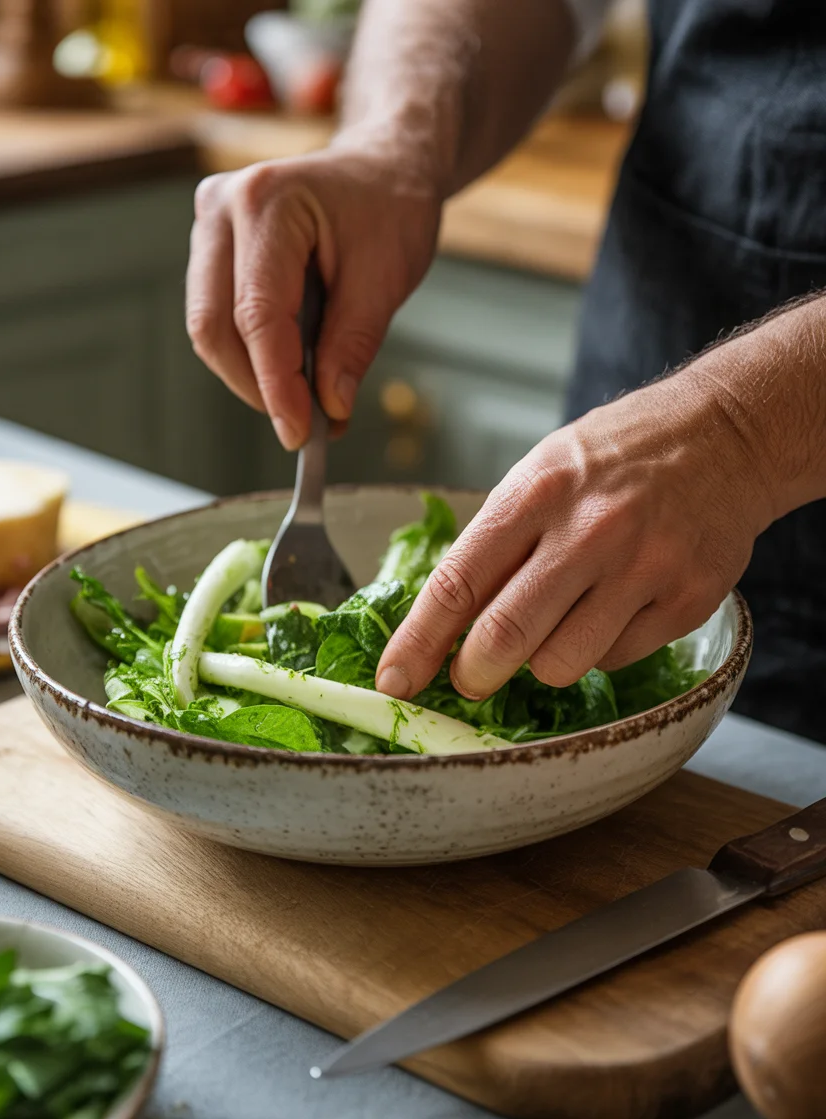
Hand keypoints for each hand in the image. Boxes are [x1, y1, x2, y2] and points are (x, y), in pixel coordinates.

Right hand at [186, 145, 440, 449]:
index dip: (276, 383)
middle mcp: (222, 206)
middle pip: (213, 325)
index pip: (258, 314)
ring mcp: (209, 225)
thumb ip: (353, 344)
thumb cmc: (389, 206)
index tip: (299, 433)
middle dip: (256, 385)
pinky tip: (291, 368)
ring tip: (306, 397)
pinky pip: (217, 316)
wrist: (382, 167)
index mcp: (267, 201)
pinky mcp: (212, 248)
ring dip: (252, 374)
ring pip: (209, 326)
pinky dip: (252, 354)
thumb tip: (328, 406)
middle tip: (303, 424)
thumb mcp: (387, 276)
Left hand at [376, 371, 775, 700]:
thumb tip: (445, 621)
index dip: (417, 642)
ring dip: (542, 661)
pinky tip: (614, 605)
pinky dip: (599, 647)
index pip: (458, 582)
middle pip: (504, 637)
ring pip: (560, 664)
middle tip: (471, 676)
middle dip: (473, 673)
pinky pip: (615, 658)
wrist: (726, 435)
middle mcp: (589, 531)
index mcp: (535, 493)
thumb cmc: (617, 456)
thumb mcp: (542, 473)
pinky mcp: (686, 600)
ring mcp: (642, 568)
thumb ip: (497, 543)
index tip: (395, 680)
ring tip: (558, 621)